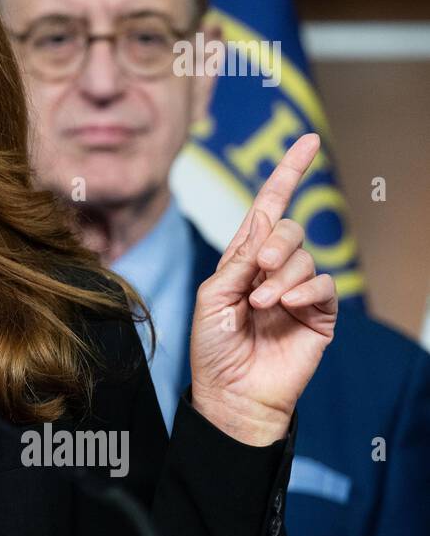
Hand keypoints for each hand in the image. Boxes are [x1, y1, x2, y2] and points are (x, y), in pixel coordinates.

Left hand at [188, 133, 337, 445]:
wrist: (232, 394)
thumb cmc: (213, 349)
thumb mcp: (212, 299)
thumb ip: (237, 262)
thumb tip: (263, 230)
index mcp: (242, 261)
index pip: (267, 209)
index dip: (287, 174)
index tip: (306, 140)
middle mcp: (272, 270)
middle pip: (289, 229)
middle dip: (276, 243)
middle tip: (260, 269)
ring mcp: (298, 291)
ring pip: (306, 257)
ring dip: (282, 277)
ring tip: (261, 305)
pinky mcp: (319, 314)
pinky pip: (324, 285)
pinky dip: (303, 291)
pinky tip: (286, 308)